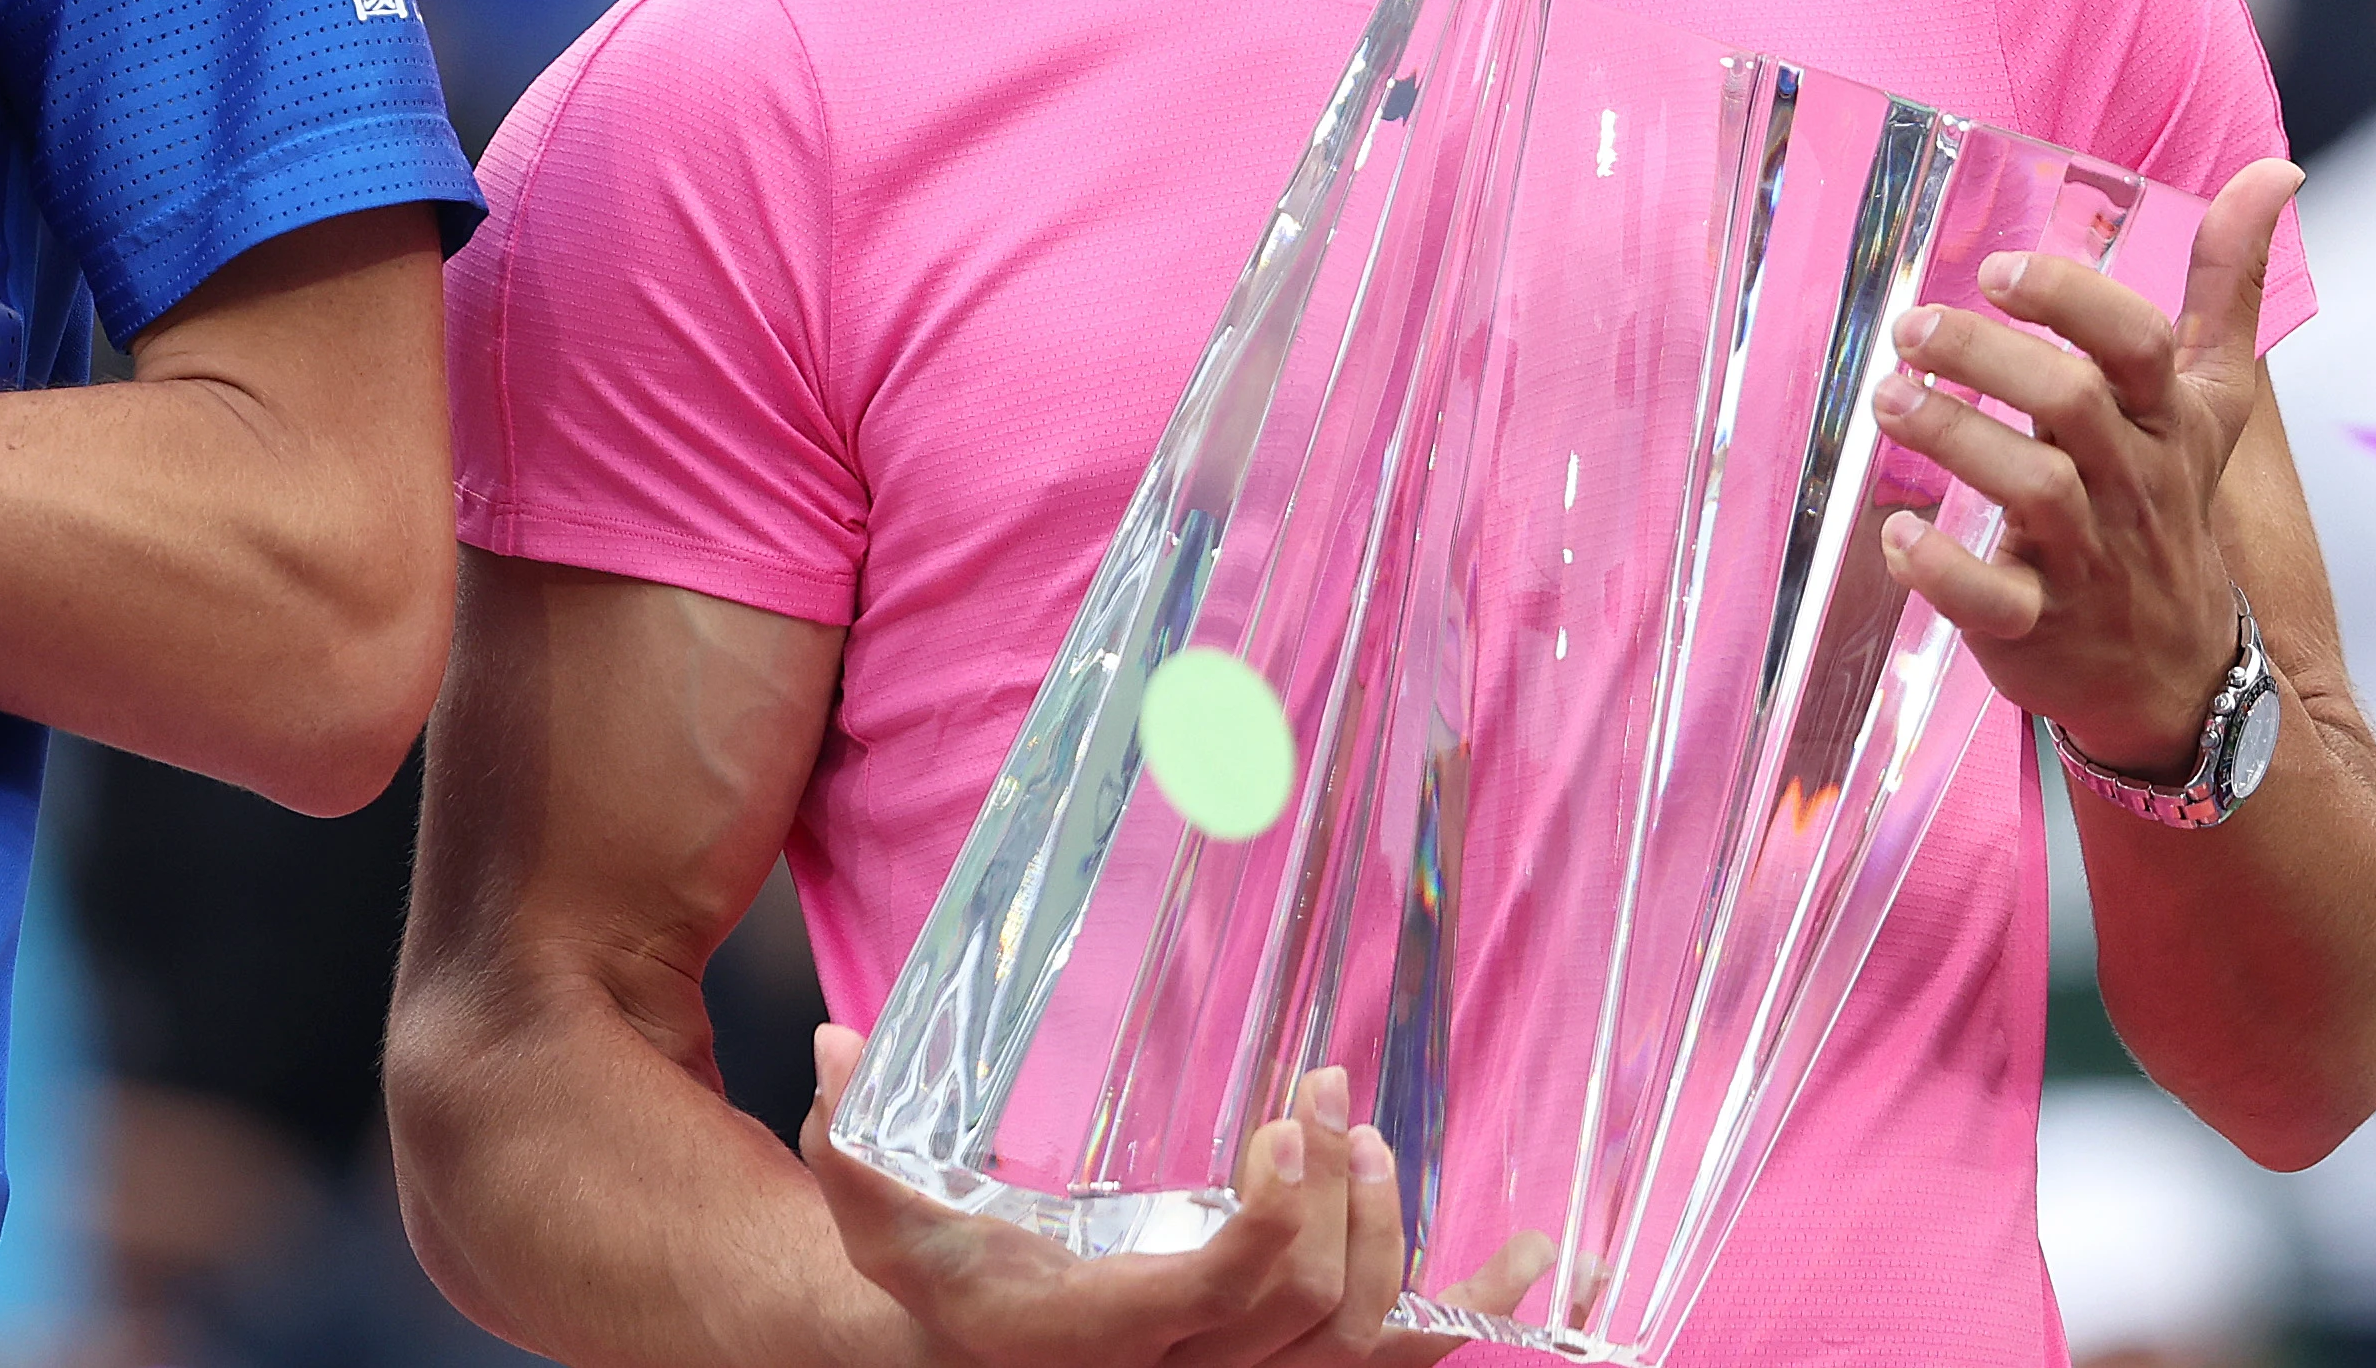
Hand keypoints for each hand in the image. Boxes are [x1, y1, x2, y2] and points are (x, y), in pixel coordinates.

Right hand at [799, 1028, 1539, 1365]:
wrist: (977, 1348)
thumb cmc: (936, 1266)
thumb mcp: (874, 1204)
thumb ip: (849, 1134)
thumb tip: (839, 1040)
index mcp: (1091, 1335)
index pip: (1210, 1301)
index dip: (1269, 1227)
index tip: (1293, 1124)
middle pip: (1299, 1320)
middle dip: (1333, 1209)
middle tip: (1329, 1093)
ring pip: (1354, 1349)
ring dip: (1392, 1248)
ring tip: (1375, 1143)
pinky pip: (1395, 1364)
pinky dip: (1475, 1317)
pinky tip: (1536, 1262)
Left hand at [1875, 159, 2302, 783]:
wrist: (2181, 670)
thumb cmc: (2171, 503)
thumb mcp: (2209, 397)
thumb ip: (2228, 285)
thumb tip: (2276, 172)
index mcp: (2166, 422)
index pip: (2138, 347)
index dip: (2071, 304)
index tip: (2001, 270)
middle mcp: (2132, 484)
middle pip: (2073, 407)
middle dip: (1989, 359)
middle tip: (1911, 329)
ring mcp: (2089, 560)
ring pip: (2034, 492)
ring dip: (1955, 440)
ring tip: (1889, 400)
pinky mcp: (2040, 628)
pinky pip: (1994, 601)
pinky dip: (1944, 569)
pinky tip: (1898, 531)